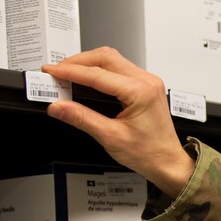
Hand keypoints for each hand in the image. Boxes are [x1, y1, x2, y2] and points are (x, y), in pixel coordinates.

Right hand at [40, 47, 196, 196]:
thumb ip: (82, 118)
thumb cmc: (150, 153)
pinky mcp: (145, 85)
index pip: (97, 74)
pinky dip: (100, 69)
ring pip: (112, 59)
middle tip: (57, 72)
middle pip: (105, 57)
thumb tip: (59, 106)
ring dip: (89, 63)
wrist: (168, 162)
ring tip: (68, 74)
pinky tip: (87, 78)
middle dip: (78, 62)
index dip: (70, 71)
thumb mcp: (110, 137)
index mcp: (140, 92)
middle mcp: (146, 81)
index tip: (51, 72)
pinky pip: (119, 68)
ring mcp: (147, 81)